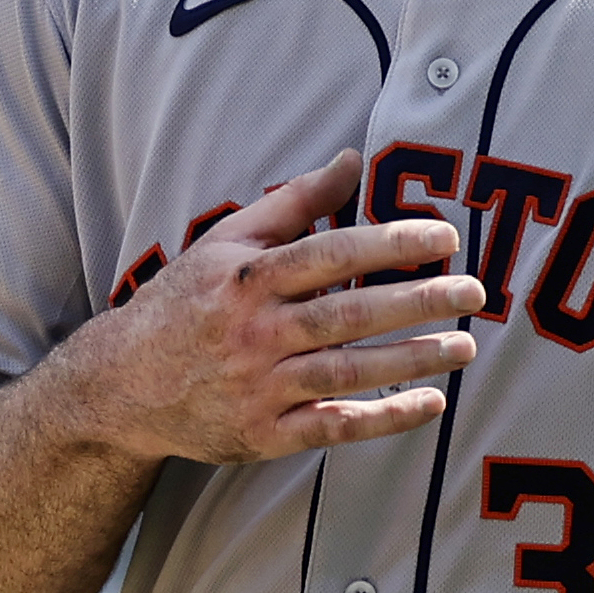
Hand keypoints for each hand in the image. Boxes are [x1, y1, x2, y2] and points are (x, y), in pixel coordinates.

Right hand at [55, 151, 481, 462]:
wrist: (119, 386)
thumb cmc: (184, 303)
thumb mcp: (225, 243)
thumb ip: (293, 203)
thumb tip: (351, 158)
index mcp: (247, 278)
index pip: (330, 254)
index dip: (389, 245)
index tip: (444, 239)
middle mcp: (254, 332)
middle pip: (347, 314)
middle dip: (416, 302)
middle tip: (473, 293)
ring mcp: (258, 387)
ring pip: (348, 372)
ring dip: (411, 361)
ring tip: (464, 347)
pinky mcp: (263, 434)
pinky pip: (334, 427)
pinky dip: (384, 418)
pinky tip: (431, 404)